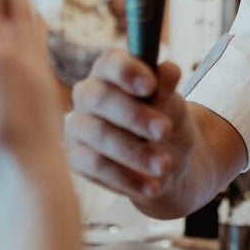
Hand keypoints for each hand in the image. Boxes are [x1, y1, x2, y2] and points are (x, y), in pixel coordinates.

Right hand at [64, 47, 202, 216]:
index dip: (127, 72)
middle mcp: (88, 94)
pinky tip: (151, 186)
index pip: (111, 62)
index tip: (150, 86)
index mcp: (111, 72)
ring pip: (99, 135)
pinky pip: (96, 166)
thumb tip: (169, 70)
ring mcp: (78, 126)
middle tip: (164, 130)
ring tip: (164, 165)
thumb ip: (167, 91)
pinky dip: (127, 178)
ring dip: (135, 152)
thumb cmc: (164, 125)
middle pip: (100, 98)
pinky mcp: (75, 157)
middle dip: (135, 115)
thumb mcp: (173, 108)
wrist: (165, 165)